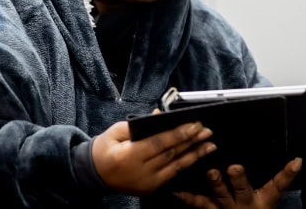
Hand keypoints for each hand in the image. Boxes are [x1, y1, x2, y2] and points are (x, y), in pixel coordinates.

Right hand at [91, 120, 215, 195]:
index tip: (195, 124)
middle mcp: (140, 172)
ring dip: (195, 155)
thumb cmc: (105, 148)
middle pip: (171, 154)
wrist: (95, 174)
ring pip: (176, 167)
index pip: (159, 143)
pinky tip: (197, 156)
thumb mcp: (116, 131)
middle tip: (207, 130)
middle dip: (191, 141)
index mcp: (129, 156)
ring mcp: (146, 183)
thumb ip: (138, 123)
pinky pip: (172, 176)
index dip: (179, 133)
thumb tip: (160, 115)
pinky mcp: (150, 189)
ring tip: (210, 145)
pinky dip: (186, 165)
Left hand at [173, 157, 301, 208]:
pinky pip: (199, 203)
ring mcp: (225, 208)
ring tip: (211, 172)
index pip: (275, 185)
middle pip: (240, 191)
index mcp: (261, 198)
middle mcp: (243, 204)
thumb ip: (283, 178)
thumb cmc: (258, 208)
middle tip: (233, 167)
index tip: (284, 163)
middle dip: (237, 179)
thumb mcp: (271, 195)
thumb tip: (298, 160)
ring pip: (219, 196)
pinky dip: (187, 197)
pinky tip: (176, 189)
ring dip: (215, 184)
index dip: (282, 174)